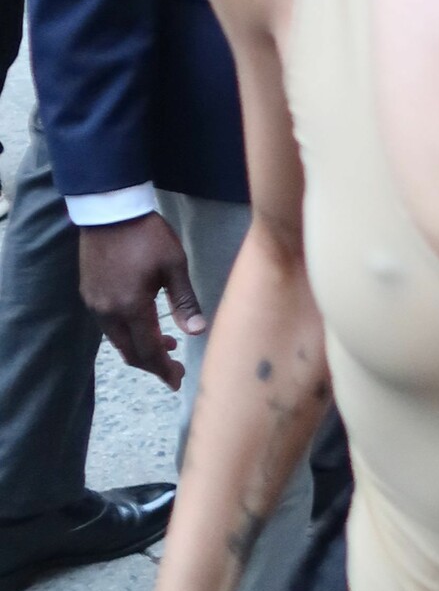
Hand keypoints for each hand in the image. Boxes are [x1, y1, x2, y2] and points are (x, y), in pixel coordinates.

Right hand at [79, 212, 204, 387]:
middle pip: (130, 352)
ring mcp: (94, 303)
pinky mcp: (88, 293)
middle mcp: (108, 312)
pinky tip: (144, 323)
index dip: (164, 370)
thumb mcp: (174, 266)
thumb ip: (185, 302)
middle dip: (153, 364)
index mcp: (131, 307)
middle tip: (174, 368)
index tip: (178, 380)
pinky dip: (127, 333)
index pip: (149, 351)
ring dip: (140, 347)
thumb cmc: (147, 235)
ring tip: (167, 343)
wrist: (109, 209)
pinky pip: (109, 326)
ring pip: (118, 340)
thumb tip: (198, 332)